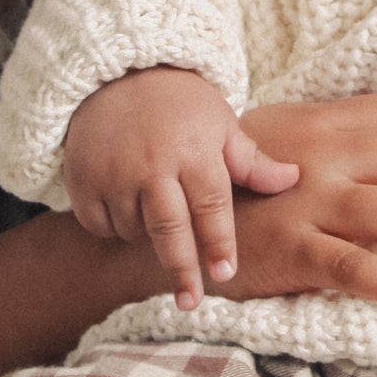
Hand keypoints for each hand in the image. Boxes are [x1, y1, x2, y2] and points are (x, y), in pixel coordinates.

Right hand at [63, 67, 299, 309]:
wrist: (116, 74)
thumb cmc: (180, 105)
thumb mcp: (221, 123)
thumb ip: (251, 161)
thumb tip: (295, 180)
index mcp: (193, 150)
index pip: (211, 205)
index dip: (219, 242)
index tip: (225, 273)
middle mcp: (151, 164)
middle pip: (168, 229)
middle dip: (181, 268)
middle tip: (191, 302)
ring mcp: (112, 173)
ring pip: (133, 230)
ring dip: (147, 242)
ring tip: (161, 232)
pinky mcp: (81, 179)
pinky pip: (99, 224)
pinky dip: (114, 228)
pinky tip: (128, 216)